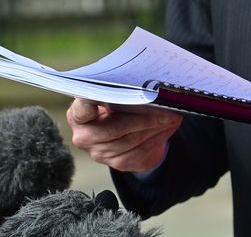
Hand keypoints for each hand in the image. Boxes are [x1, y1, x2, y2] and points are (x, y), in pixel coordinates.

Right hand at [67, 98, 181, 171]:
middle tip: (167, 108)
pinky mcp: (115, 163)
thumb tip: (148, 88)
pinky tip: (167, 128)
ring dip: (155, 128)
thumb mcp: (117, 93)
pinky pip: (139, 152)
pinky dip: (157, 139)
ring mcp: (98, 152)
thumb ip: (122, 90)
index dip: (94, 104)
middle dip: (145, 118)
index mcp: (78, 114)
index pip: (82, 110)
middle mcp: (84, 135)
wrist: (129, 128)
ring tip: (172, 117)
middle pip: (115, 128)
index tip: (112, 95)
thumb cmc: (120, 104)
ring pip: (130, 141)